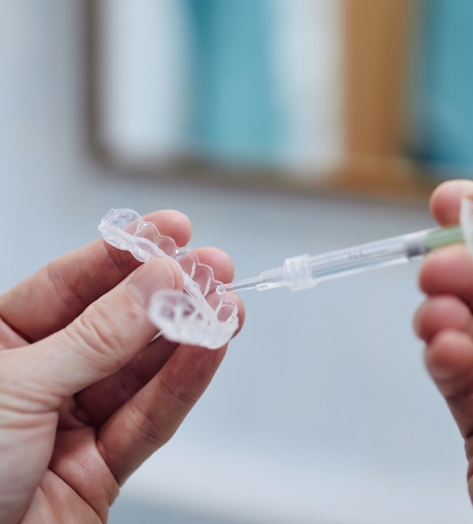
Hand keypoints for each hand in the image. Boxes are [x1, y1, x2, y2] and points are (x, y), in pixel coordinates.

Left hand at [0, 210, 243, 523]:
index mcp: (0, 343)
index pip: (70, 283)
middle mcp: (41, 375)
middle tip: (213, 267)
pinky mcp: (104, 465)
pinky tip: (212, 348)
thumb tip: (157, 284)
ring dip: (189, 336)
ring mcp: (74, 420)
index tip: (171, 231)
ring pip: (142, 369)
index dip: (123, 254)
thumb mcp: (17, 387)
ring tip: (226, 306)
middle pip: (117, 323)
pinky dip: (185, 383)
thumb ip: (96, 337)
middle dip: (169, 293)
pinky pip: (151, 417)